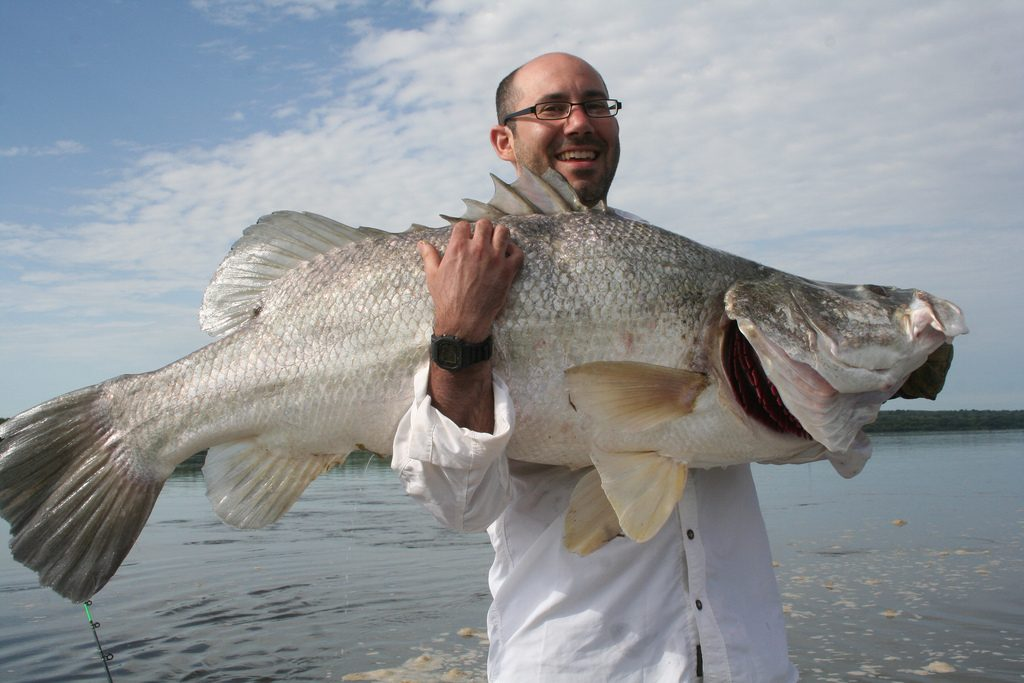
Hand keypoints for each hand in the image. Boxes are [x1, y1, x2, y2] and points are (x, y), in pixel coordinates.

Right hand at [418, 219, 523, 340]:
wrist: (463, 319)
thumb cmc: (447, 299)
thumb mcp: (433, 276)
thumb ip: (429, 256)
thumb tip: (422, 243)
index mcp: (458, 248)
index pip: (464, 225)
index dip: (464, 230)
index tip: (465, 237)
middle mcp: (478, 249)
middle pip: (485, 224)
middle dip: (482, 229)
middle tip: (482, 238)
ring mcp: (495, 259)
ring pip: (503, 232)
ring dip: (499, 235)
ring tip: (496, 243)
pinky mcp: (508, 271)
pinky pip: (518, 253)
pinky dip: (514, 251)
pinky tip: (507, 256)